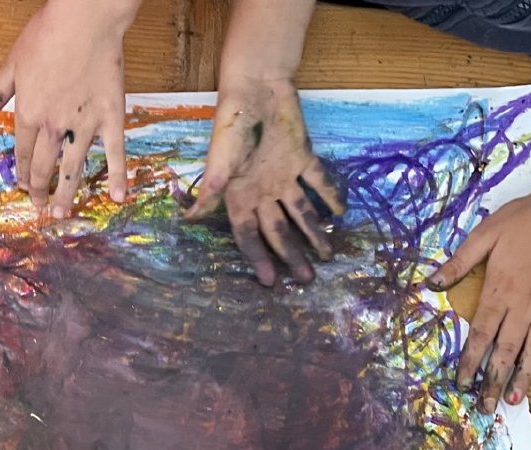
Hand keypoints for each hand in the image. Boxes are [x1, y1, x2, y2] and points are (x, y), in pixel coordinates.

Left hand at [0, 0, 138, 216]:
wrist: (86, 20)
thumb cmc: (47, 35)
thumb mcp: (12, 63)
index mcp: (29, 114)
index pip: (21, 153)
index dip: (20, 174)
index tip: (22, 188)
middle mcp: (54, 126)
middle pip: (43, 167)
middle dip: (38, 191)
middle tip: (39, 207)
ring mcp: (84, 125)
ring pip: (73, 169)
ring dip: (66, 195)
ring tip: (62, 215)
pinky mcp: (110, 118)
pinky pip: (115, 153)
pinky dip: (118, 176)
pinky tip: (117, 197)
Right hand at [185, 75, 343, 285]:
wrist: (256, 88)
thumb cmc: (232, 124)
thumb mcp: (220, 160)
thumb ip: (211, 191)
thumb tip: (191, 220)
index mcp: (239, 197)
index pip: (249, 236)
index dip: (259, 259)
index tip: (271, 282)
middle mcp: (261, 192)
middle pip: (278, 231)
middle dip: (292, 255)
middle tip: (307, 279)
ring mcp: (282, 177)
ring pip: (300, 212)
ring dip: (313, 233)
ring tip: (328, 254)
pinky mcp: (301, 158)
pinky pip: (317, 182)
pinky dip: (329, 196)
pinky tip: (339, 213)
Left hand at [430, 176, 530, 410]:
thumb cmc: (526, 219)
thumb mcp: (485, 235)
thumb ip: (458, 262)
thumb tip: (431, 283)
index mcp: (499, 292)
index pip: (480, 335)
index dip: (469, 361)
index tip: (461, 383)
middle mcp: (524, 307)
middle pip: (506, 351)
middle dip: (493, 381)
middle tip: (485, 407)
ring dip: (523, 377)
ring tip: (513, 400)